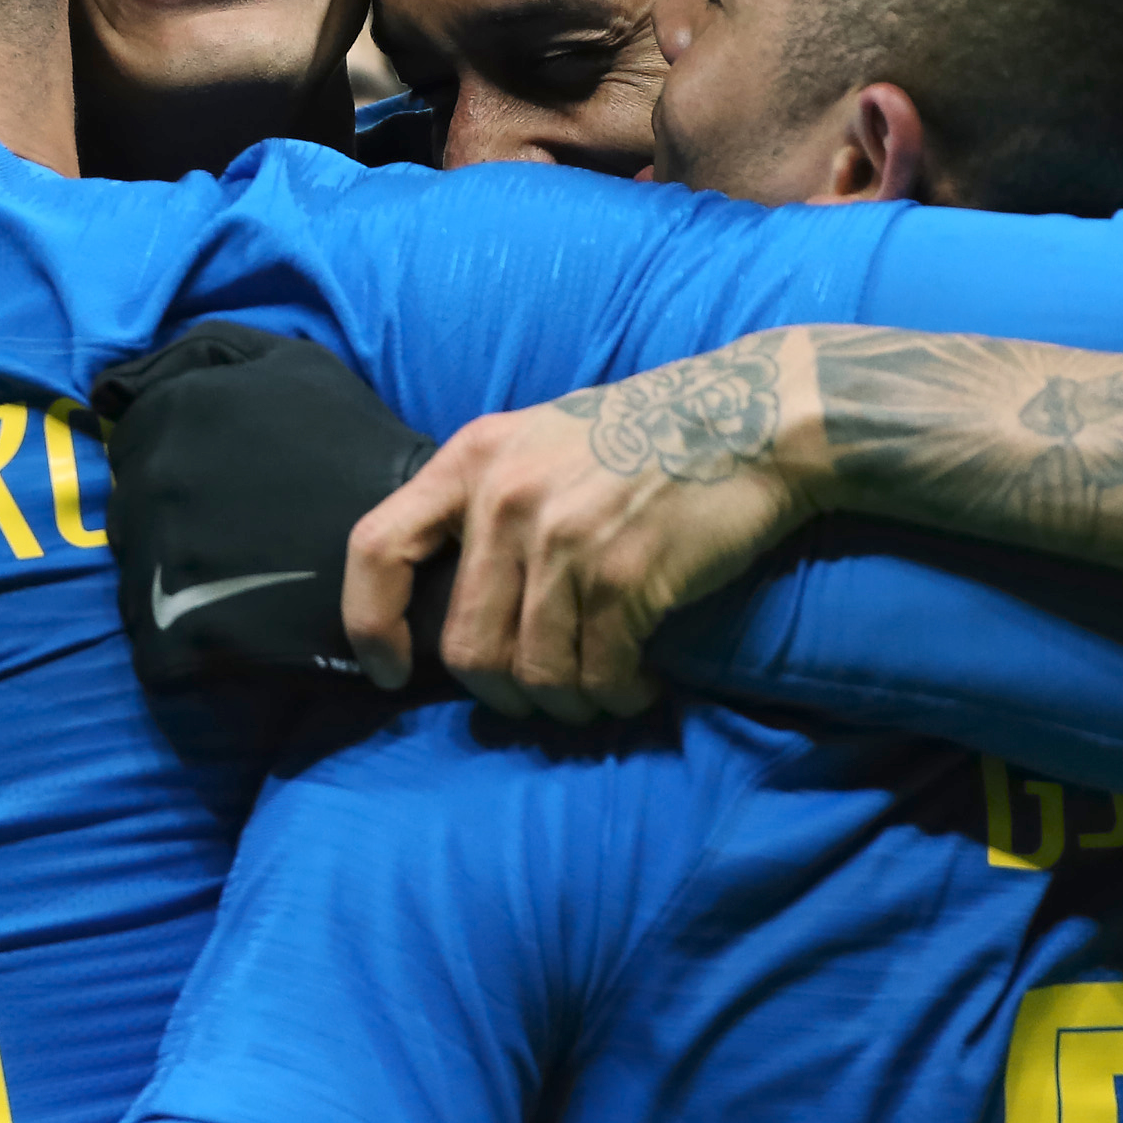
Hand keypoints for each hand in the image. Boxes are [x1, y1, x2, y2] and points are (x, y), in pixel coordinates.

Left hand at [93, 322, 439, 689]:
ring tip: (239, 585)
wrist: (418, 559)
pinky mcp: (171, 631)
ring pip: (135, 577)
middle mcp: (152, 479)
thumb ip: (210, 352)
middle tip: (236, 537)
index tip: (220, 487)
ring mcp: (157, 559)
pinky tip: (235, 631)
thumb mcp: (294, 367)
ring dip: (172, 584)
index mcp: (175, 413)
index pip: (129, 442)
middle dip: (169, 522)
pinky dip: (184, 644)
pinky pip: (152, 645)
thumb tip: (117, 384)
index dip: (175, 464)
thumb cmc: (358, 453)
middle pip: (128, 510)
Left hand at [344, 334, 815, 721]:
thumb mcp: (540, 438)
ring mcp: (563, 539)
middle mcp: (506, 498)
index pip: (376, 549)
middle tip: (542, 696)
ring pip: (533, 675)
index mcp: (472, 459)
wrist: (752, 417)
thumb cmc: (647, 433)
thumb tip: (457, 596)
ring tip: (600, 692)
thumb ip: (489, 499)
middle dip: (501, 694)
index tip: (390, 671)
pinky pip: (597, 676)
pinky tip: (640, 682)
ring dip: (567, 705)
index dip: (370, 625)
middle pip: (465, 646)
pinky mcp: (624, 576)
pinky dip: (618, 696)